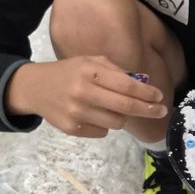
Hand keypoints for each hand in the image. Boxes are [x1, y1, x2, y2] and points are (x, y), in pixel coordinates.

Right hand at [5, 57, 167, 136]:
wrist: (33, 88)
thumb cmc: (68, 72)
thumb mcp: (89, 62)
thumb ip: (116, 71)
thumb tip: (145, 82)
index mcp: (89, 72)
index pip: (127, 85)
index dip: (147, 93)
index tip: (159, 96)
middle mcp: (83, 92)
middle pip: (126, 107)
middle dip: (149, 110)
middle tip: (161, 111)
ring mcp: (77, 113)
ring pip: (117, 122)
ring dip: (123, 116)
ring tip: (113, 107)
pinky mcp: (72, 129)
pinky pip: (103, 131)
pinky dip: (105, 124)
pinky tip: (93, 114)